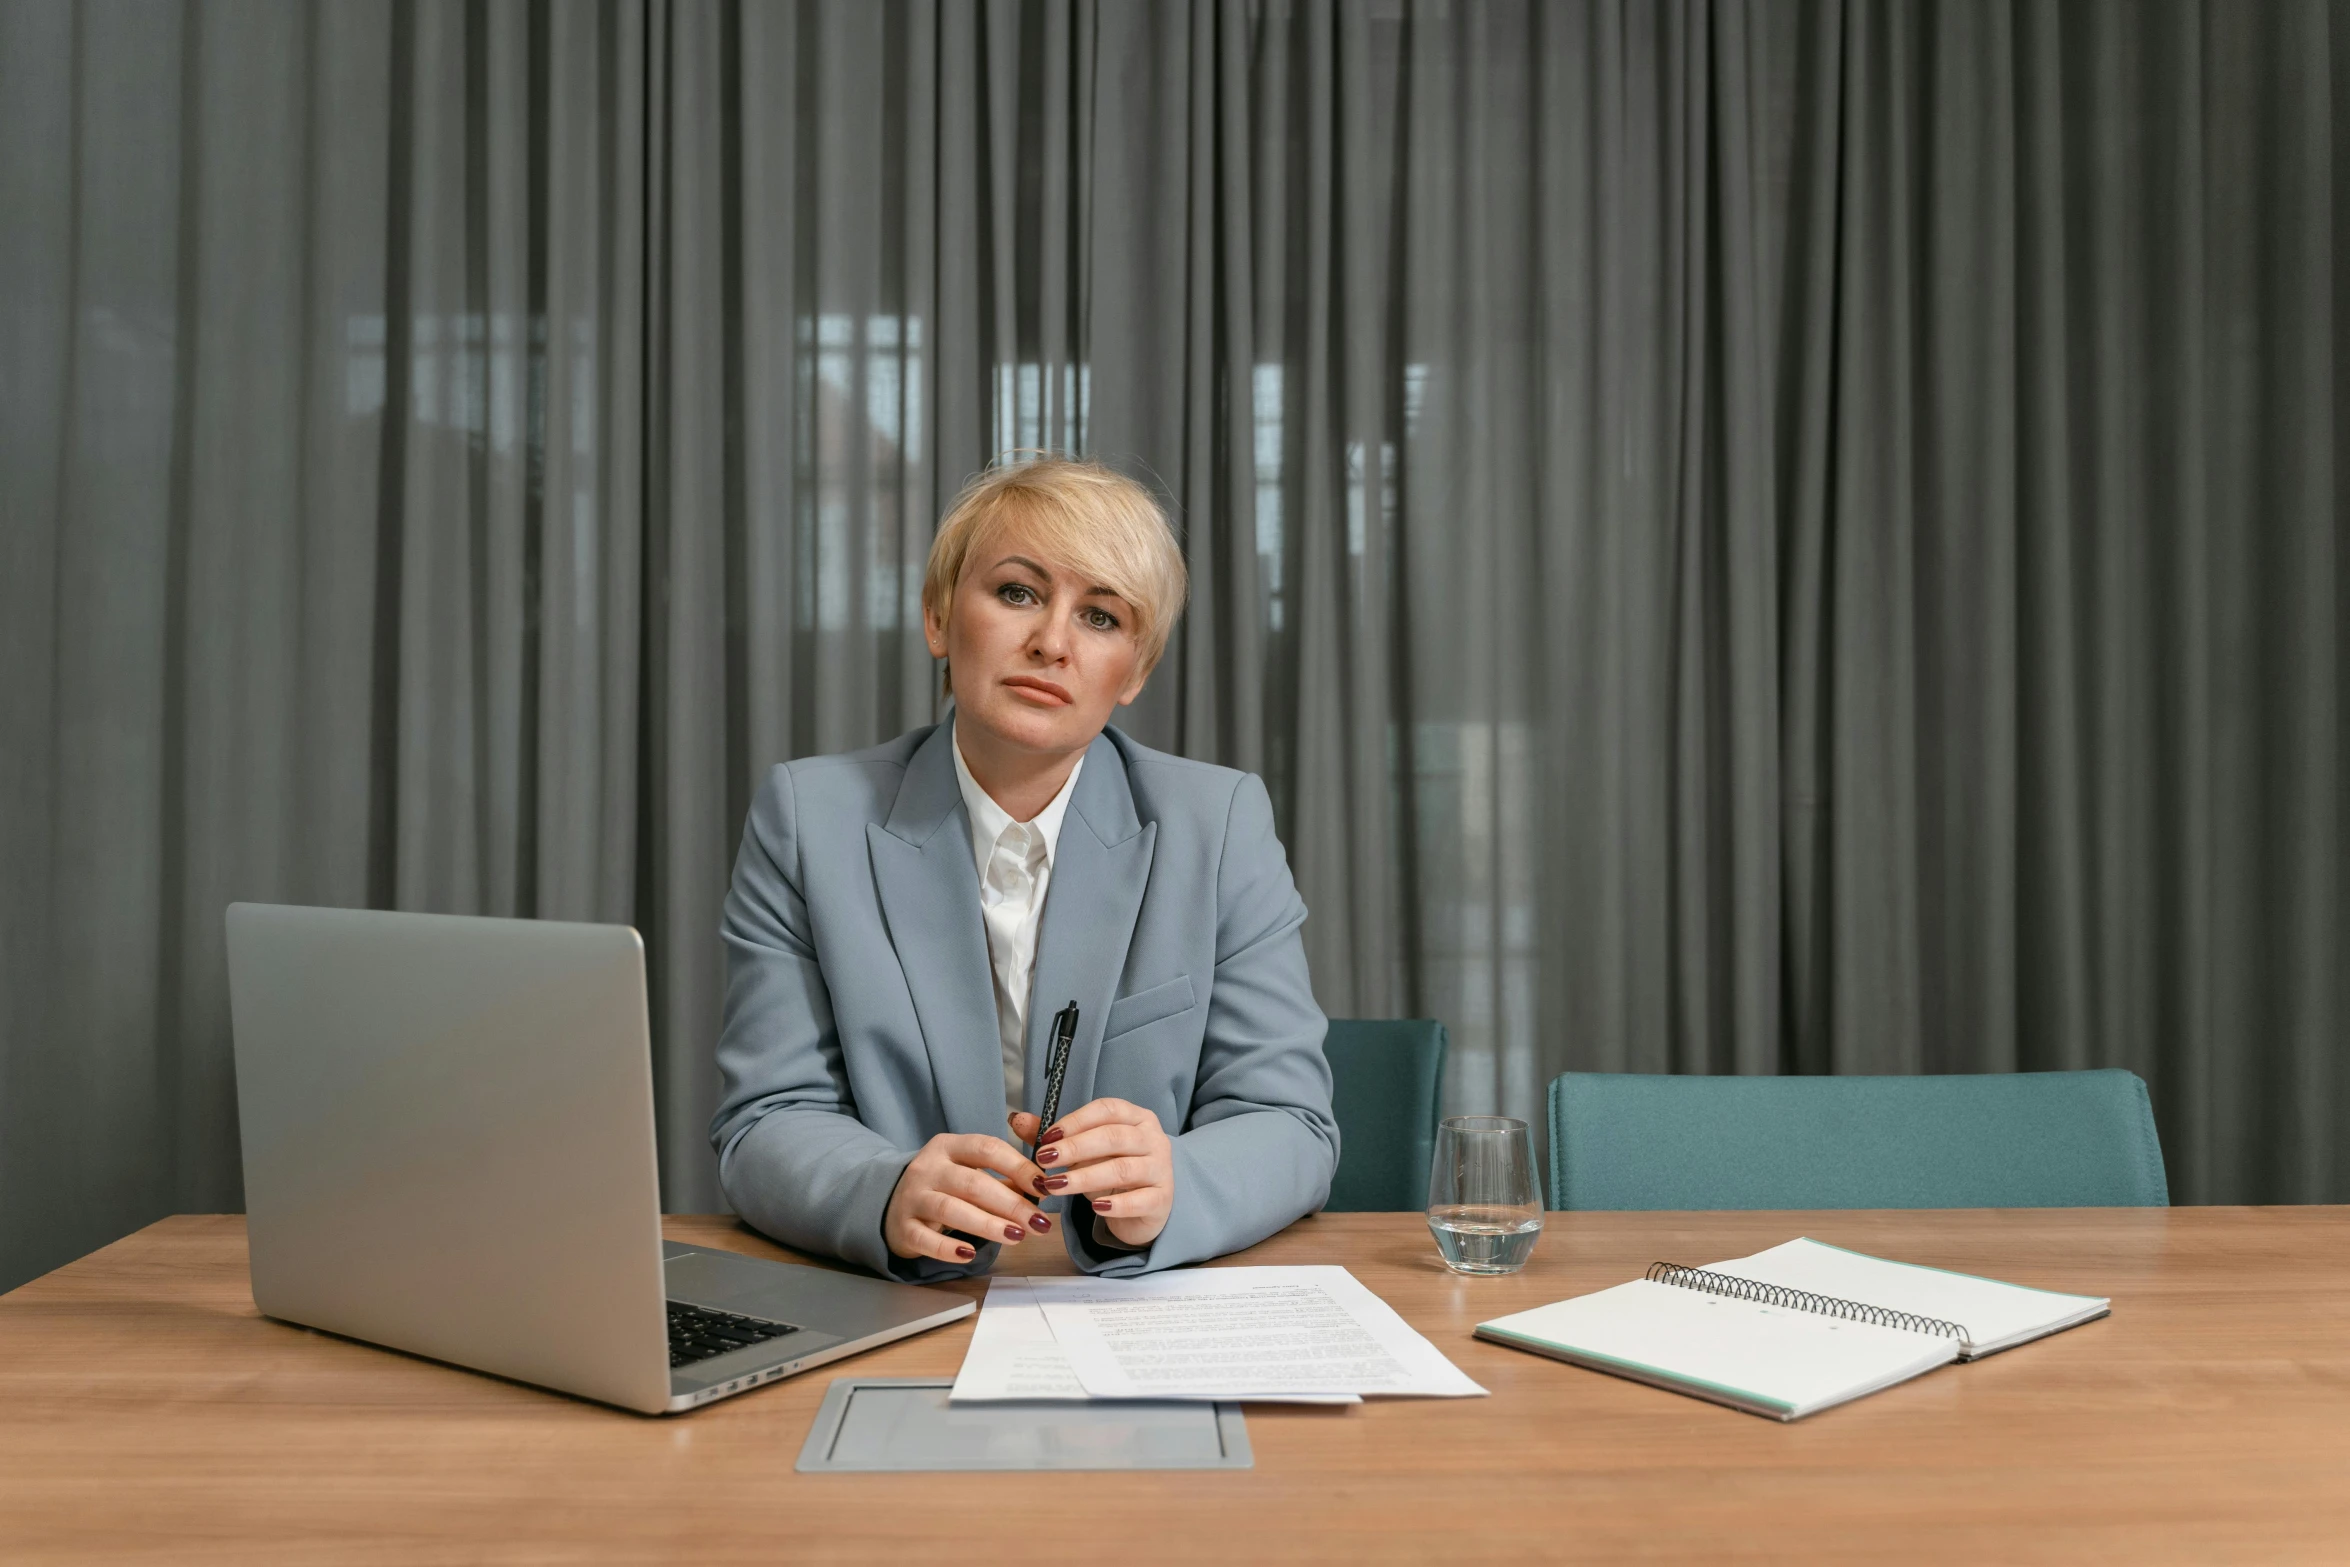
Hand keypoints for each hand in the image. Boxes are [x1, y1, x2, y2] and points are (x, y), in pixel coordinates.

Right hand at [883, 1134, 1054, 1263]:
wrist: (890, 1203)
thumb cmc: (941, 1187)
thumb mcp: (967, 1172)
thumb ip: (1002, 1177)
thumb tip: (1041, 1189)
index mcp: (948, 1147)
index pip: (987, 1148)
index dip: (1019, 1166)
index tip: (1044, 1186)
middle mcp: (928, 1168)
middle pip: (973, 1183)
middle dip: (1011, 1203)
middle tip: (1038, 1222)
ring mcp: (912, 1197)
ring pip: (951, 1209)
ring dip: (987, 1224)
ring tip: (1016, 1236)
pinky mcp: (903, 1228)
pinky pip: (926, 1239)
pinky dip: (948, 1248)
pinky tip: (970, 1254)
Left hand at [1008, 1099, 1173, 1247]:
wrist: (1148, 1205)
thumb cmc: (1114, 1170)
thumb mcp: (1086, 1152)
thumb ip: (1055, 1137)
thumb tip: (1017, 1120)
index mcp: (1136, 1118)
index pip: (1106, 1110)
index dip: (1075, 1121)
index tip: (1046, 1138)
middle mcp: (1153, 1139)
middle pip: (1113, 1137)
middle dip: (1075, 1148)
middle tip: (1045, 1161)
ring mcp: (1161, 1169)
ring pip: (1122, 1169)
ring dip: (1085, 1177)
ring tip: (1056, 1186)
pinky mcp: (1163, 1199)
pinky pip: (1139, 1200)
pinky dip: (1116, 1205)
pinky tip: (1095, 1208)